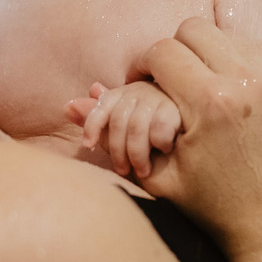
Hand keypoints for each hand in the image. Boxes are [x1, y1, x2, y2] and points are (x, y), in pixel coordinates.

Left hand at [65, 81, 182, 178]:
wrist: (193, 131)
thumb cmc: (150, 133)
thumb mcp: (120, 129)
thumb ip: (97, 120)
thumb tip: (67, 107)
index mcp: (123, 94)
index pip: (101, 106)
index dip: (91, 125)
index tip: (87, 145)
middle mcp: (139, 91)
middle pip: (118, 122)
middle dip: (118, 151)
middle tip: (124, 170)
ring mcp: (160, 98)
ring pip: (136, 128)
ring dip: (137, 154)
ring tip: (143, 170)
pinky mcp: (180, 108)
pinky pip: (159, 129)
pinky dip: (159, 144)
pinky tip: (165, 150)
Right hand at [130, 17, 261, 247]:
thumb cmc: (218, 211)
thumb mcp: (159, 175)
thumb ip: (119, 132)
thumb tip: (75, 101)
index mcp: (209, 102)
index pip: (163, 51)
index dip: (145, 65)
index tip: (144, 80)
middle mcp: (249, 81)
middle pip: (195, 30)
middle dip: (177, 51)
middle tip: (172, 79)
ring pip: (231, 36)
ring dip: (211, 54)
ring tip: (204, 85)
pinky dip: (245, 64)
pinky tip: (236, 93)